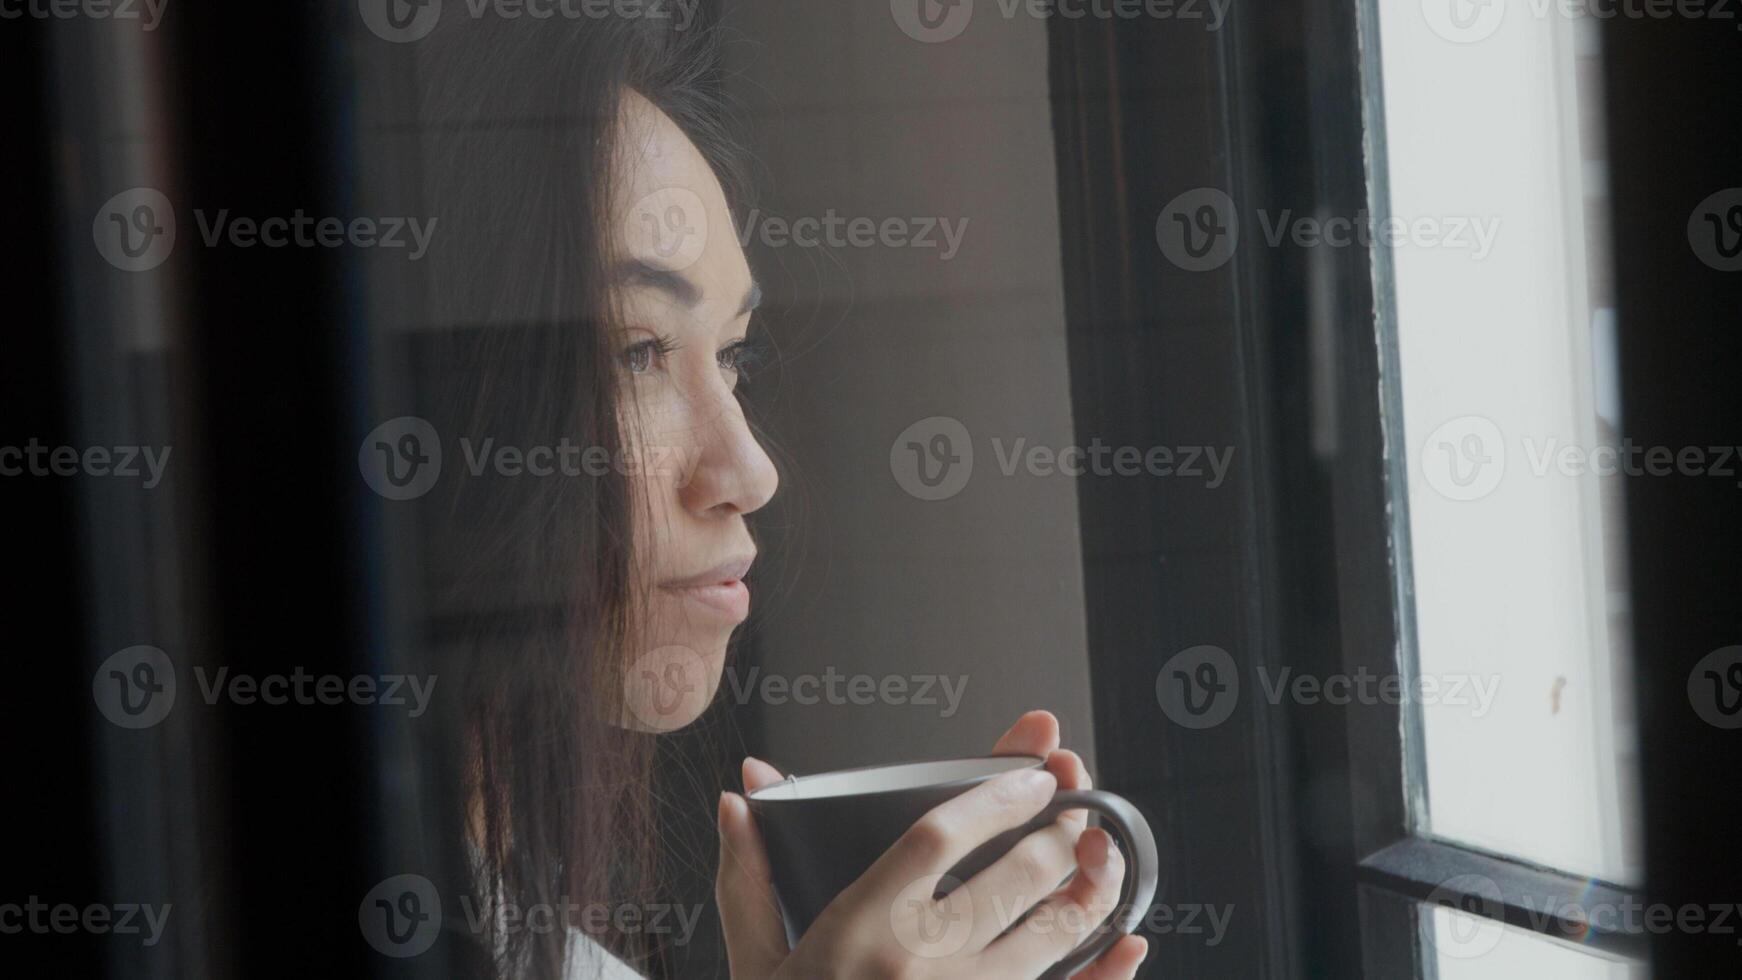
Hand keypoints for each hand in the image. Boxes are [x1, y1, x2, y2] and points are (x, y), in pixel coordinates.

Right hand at [715, 710, 1148, 978]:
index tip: (1035, 768)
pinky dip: (1106, 973)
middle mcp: (919, 966)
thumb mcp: (753, 964)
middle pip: (1017, 876)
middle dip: (1060, 833)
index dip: (996, 792)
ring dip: (1089, 890)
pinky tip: (1128, 946)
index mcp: (859, 929)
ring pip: (1054, 934)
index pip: (941, 833)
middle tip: (1075, 813)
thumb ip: (748, 876)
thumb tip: (740, 796)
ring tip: (1098, 862)